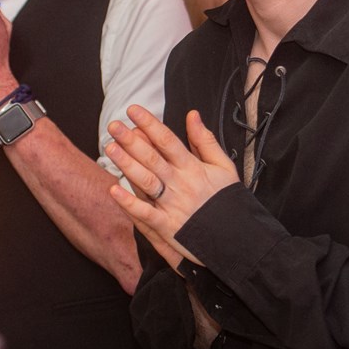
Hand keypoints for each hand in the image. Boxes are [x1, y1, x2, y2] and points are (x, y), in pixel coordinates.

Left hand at [105, 107, 238, 269]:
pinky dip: (129, 203)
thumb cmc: (228, 201)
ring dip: (127, 164)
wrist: (238, 238)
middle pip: (153, 157)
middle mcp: (181, 184)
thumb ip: (205, 141)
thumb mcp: (224, 166)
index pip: (168, 140)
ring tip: (111, 148)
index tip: (133, 110)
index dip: (150, 124)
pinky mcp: (168, 226)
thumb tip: (192, 115)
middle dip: (131, 140)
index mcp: (193, 168)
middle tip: (113, 125)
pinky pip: (146, 213)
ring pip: (147, 180)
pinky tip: (114, 190)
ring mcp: (173, 205)